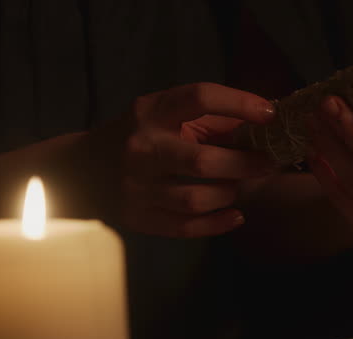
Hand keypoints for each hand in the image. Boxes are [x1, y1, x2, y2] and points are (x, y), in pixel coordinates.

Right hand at [89, 82, 277, 236]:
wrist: (83, 169)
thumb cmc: (144, 137)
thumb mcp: (167, 115)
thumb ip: (213, 119)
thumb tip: (266, 125)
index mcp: (152, 113)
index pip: (199, 98)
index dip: (239, 103)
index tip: (269, 113)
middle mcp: (142, 148)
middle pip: (202, 161)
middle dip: (245, 164)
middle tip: (269, 163)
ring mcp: (137, 187)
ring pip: (196, 199)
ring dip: (229, 194)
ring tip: (238, 186)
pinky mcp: (139, 218)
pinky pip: (186, 227)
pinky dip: (218, 223)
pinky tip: (236, 215)